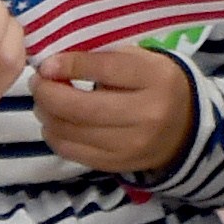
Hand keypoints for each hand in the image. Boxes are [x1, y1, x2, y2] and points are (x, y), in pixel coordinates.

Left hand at [28, 37, 200, 176]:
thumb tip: (53, 66)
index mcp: (156, 78)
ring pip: (70, 131)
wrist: (185, 127)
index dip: (68, 65)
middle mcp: (147, 114)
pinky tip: (56, 122)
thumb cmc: (156, 85)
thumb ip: (102, 59)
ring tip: (45, 102)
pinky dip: (55, 135)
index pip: (105, 69)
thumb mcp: (141, 61)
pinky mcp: (117, 164)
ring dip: (47, 115)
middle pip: (81, 107)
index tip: (46, 64)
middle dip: (48, 93)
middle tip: (37, 83)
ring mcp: (132, 144)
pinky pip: (71, 151)